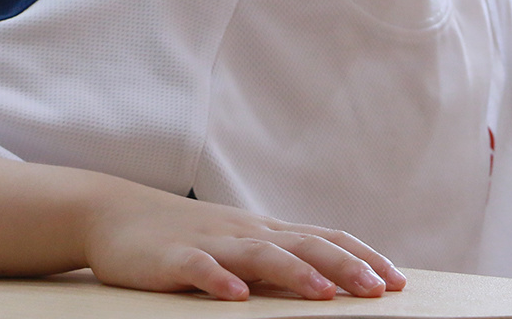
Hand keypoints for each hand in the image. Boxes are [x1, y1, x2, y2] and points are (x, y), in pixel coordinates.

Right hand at [84, 185, 406, 300]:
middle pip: (304, 244)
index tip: (398, 281)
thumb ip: (278, 260)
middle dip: (345, 266)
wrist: (113, 213)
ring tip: (325, 293)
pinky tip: (237, 297)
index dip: (362, 257)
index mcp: (265, 232)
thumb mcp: (237, 246)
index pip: (325, 238)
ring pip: (259, 254)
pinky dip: (219, 281)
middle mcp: (245, 233)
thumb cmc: (184, 236)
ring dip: (295, 272)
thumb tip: (331, 281)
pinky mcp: (171, 258)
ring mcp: (210, 243)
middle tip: (381, 290)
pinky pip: (198, 268)